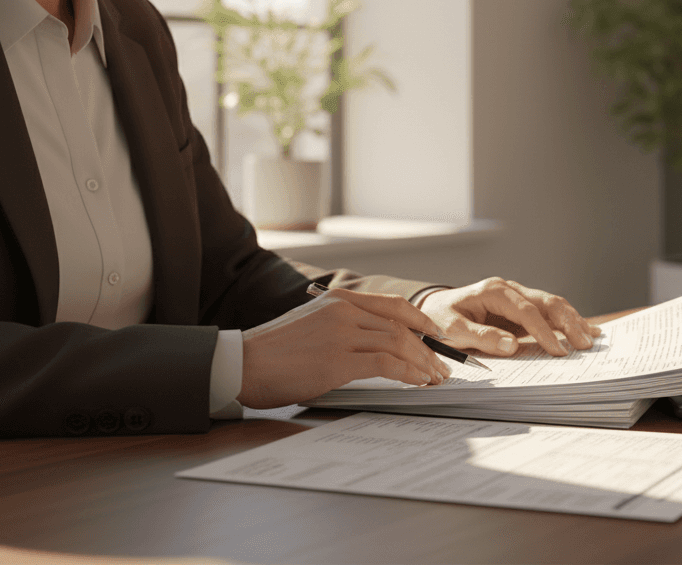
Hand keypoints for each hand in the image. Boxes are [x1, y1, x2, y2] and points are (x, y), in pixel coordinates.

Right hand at [238, 288, 452, 409]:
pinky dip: (409, 373)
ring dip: (423, 363)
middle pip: (401, 326)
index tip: (437, 334)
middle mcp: (342, 311)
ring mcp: (341, 335)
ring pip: (399, 343)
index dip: (421, 319)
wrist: (239, 363)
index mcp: (337, 299)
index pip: (393, 304)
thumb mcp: (311, 323)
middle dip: (427, 348)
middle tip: (441, 365)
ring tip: (434, 378)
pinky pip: (387, 364)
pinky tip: (417, 382)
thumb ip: (342, 324)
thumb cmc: (272, 351)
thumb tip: (375, 341)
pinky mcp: (338, 361)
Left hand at [419, 277, 601, 356]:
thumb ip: (481, 337)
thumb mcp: (452, 329)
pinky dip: (567, 321)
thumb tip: (511, 345)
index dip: (543, 331)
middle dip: (568, 322)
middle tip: (584, 344)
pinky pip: (548, 314)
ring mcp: (518, 298)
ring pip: (552, 305)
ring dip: (572, 321)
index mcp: (494, 291)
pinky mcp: (521, 310)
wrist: (433, 310)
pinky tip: (586, 329)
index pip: (526, 310)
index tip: (557, 351)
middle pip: (547, 302)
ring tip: (590, 339)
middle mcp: (510, 290)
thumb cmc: (439, 319)